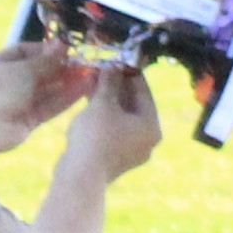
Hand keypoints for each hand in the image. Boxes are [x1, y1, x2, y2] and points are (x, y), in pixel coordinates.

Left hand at [0, 34, 92, 170]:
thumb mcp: (23, 69)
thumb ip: (45, 60)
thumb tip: (62, 45)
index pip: (24, 52)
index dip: (45, 50)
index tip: (66, 48)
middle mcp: (8, 82)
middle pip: (38, 72)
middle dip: (60, 67)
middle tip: (83, 62)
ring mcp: (18, 102)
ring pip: (46, 90)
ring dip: (67, 83)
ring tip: (89, 75)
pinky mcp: (28, 120)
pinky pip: (49, 106)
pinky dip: (65, 98)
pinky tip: (83, 90)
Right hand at [64, 58, 164, 182]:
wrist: (81, 175)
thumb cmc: (96, 135)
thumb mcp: (103, 102)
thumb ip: (109, 82)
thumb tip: (113, 66)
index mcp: (151, 125)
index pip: (144, 91)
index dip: (129, 72)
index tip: (118, 58)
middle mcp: (147, 139)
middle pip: (133, 104)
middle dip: (116, 85)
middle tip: (102, 68)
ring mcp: (132, 150)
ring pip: (121, 116)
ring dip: (107, 98)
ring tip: (92, 80)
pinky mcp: (116, 157)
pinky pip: (113, 129)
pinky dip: (104, 114)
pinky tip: (89, 100)